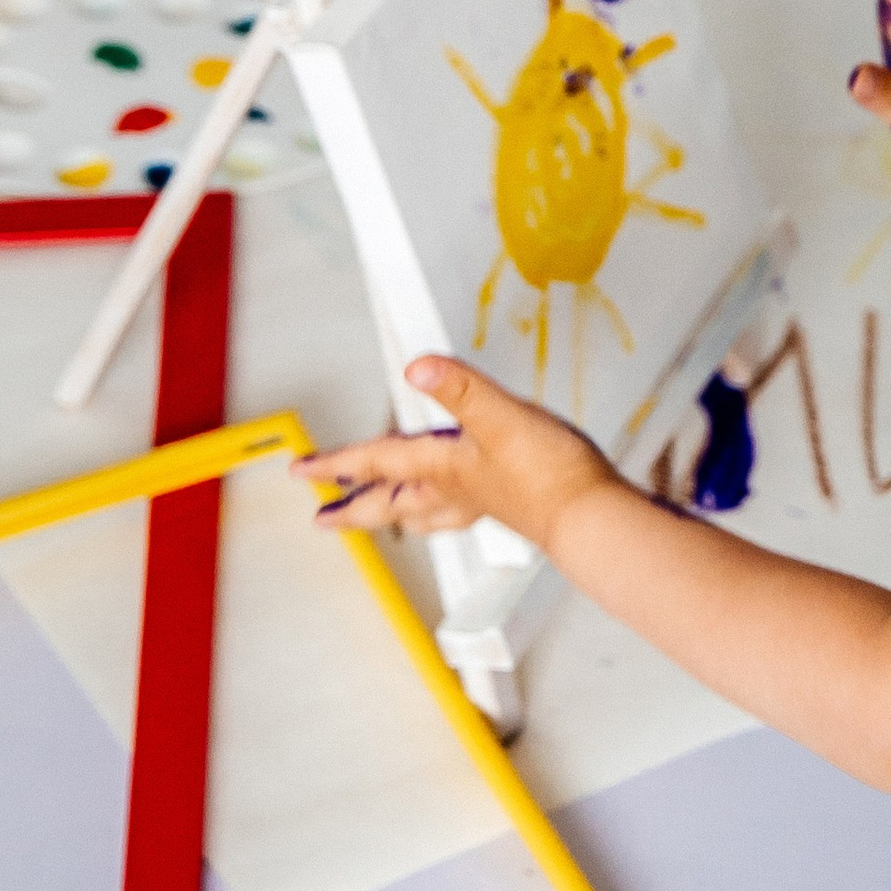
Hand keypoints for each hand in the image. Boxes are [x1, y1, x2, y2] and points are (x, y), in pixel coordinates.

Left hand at [304, 356, 621, 556]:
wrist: (588, 514)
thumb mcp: (501, 418)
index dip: (336, 463)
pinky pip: (453, 513)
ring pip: (419, 512)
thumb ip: (461, 390)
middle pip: (388, 502)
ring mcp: (477, 501)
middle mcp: (451, 489)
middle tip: (323, 519)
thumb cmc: (547, 474)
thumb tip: (418, 369)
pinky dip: (437, 513)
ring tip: (376, 521)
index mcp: (442, 467)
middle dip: (352, 508)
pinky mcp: (505, 505)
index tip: (301, 471)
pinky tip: (451, 507)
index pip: (376, 464)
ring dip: (391, 516)